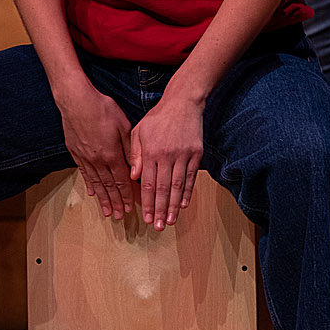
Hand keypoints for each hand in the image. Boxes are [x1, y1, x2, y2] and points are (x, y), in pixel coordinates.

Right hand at [57, 83, 135, 220]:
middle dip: (116, 203)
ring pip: (96, 184)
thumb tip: (136, 168)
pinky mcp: (75, 153)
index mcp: (112, 155)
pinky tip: (92, 193)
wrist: (76, 101)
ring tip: (107, 212)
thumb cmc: (103, 109)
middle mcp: (98, 161)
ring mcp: (85, 158)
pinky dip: (89, 185)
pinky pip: (84, 173)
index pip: (122, 181)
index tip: (131, 208)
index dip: (127, 196)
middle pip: (109, 187)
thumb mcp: (123, 126)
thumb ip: (130, 149)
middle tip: (120, 217)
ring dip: (103, 199)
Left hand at [129, 94, 202, 229]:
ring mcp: (183, 155)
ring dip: (173, 206)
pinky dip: (187, 192)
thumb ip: (135, 154)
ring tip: (169, 221)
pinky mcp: (196, 153)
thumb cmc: (158, 117)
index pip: (147, 183)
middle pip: (162, 189)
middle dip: (159, 210)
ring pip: (177, 186)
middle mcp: (167, 155)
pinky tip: (183, 204)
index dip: (146, 203)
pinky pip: (191, 177)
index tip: (145, 217)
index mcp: (151, 151)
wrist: (183, 101)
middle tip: (157, 227)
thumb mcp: (139, 131)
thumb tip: (133, 177)